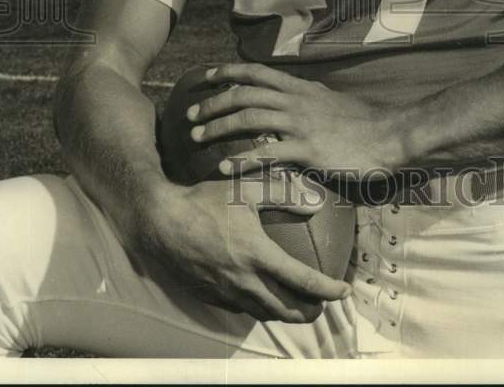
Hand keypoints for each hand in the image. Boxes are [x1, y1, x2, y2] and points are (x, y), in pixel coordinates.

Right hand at [139, 170, 350, 322]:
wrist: (160, 223)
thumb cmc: (204, 202)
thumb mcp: (246, 190)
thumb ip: (283, 195)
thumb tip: (315, 203)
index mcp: (257, 255)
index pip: (302, 281)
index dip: (326, 290)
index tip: (343, 291)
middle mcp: (244, 281)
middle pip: (286, 308)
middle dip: (310, 310)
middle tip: (323, 304)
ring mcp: (226, 293)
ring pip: (264, 313)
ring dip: (286, 313)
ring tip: (298, 306)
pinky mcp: (210, 297)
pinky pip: (241, 309)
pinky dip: (259, 308)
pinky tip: (262, 298)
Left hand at [186, 62, 405, 176]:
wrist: (391, 135)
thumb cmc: (365, 123)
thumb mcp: (332, 102)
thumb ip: (310, 100)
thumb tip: (296, 99)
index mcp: (302, 89)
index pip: (258, 72)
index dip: (229, 72)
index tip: (207, 76)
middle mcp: (296, 101)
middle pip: (245, 93)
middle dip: (213, 102)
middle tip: (190, 115)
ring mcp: (300, 124)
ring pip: (249, 117)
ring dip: (219, 126)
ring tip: (197, 137)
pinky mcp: (307, 150)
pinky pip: (266, 153)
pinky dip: (241, 160)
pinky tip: (223, 168)